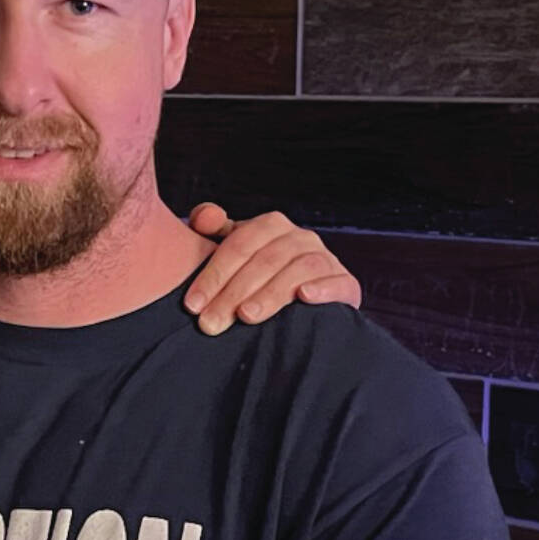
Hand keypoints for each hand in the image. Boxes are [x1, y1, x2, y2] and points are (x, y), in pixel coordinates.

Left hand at [183, 203, 360, 334]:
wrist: (304, 298)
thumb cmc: (256, 275)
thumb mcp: (231, 250)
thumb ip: (212, 231)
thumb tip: (204, 217)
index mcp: (270, 226)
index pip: (239, 244)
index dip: (214, 273)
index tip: (192, 304)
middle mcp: (300, 238)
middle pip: (265, 260)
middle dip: (233, 292)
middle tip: (211, 322)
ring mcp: (325, 258)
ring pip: (299, 269)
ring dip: (271, 293)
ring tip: (246, 316)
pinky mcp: (346, 283)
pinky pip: (338, 281)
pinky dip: (323, 288)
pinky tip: (304, 298)